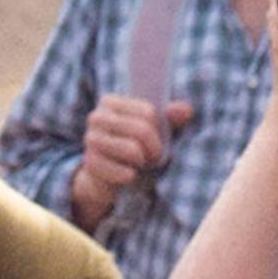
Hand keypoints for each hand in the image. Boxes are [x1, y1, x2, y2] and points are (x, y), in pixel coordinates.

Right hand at [71, 91, 193, 228]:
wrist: (104, 176)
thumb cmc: (133, 145)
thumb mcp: (153, 128)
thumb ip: (171, 116)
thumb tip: (186, 110)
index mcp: (111, 102)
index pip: (148, 112)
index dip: (158, 129)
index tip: (154, 137)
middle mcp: (97, 117)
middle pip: (142, 130)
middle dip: (154, 148)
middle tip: (151, 156)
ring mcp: (91, 140)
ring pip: (133, 150)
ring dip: (142, 161)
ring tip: (138, 163)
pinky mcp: (91, 163)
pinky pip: (123, 171)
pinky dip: (131, 176)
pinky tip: (127, 174)